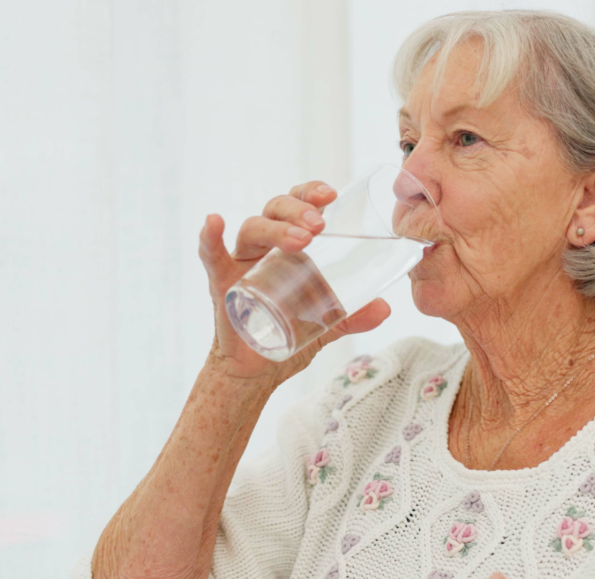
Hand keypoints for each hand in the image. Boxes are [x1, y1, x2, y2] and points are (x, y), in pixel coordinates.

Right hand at [198, 180, 390, 380]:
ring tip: (300, 240)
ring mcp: (241, 261)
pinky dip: (209, 237)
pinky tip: (214, 221)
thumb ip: (354, 315)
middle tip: (319, 225)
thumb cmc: (291, 332)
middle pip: (276, 210)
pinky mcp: (221, 282)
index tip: (331, 194)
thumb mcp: (329, 323)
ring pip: (253, 228)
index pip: (299, 206)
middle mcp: (264, 246)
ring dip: (275, 228)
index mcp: (290, 245)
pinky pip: (211, 253)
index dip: (311, 193)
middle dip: (297, 211)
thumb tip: (384, 308)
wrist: (259, 368)